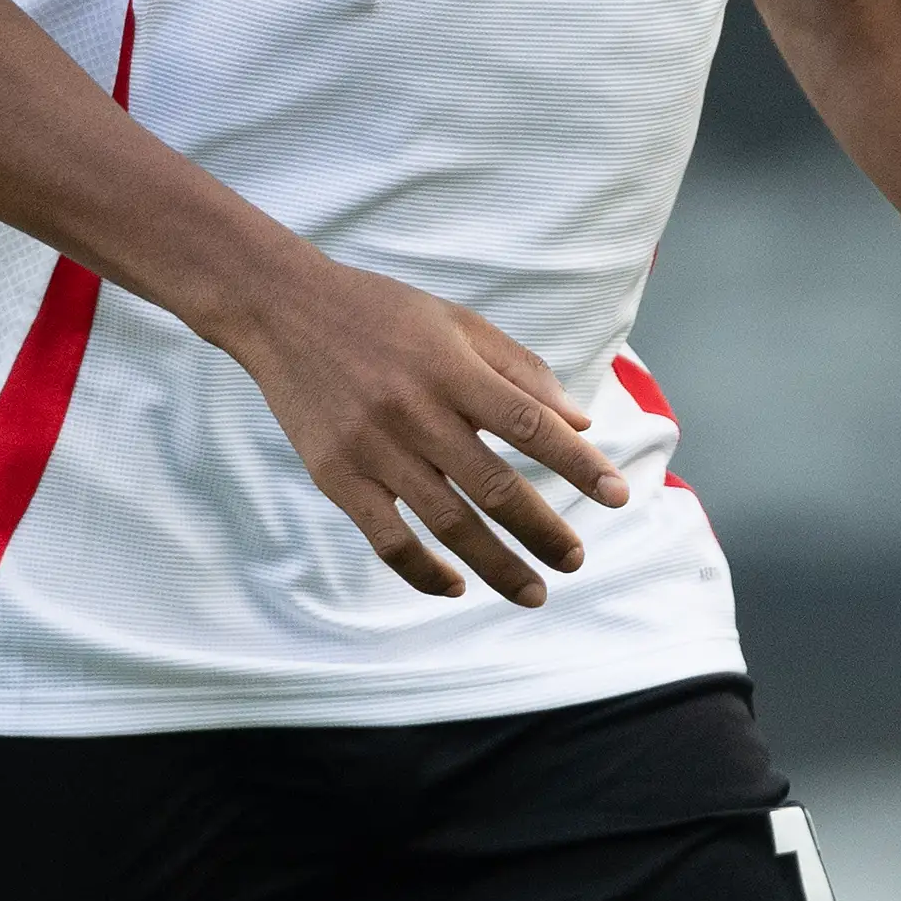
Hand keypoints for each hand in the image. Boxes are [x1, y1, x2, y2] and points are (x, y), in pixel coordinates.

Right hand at [217, 257, 628, 605]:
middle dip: (544, 531)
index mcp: (452, 368)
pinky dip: (425, 573)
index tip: (618, 495)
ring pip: (448, 525)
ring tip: (534, 590)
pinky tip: (456, 586)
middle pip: (495, 487)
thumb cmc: (381, 313)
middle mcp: (415, 412)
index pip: (531, 425)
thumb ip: (521, 370)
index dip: (579, 465)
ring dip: (497, 565)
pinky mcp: (337, 477)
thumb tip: (581, 423)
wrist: (282, 310)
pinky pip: (389, 541)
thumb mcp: (457, 322)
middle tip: (576, 560)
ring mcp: (373, 449)